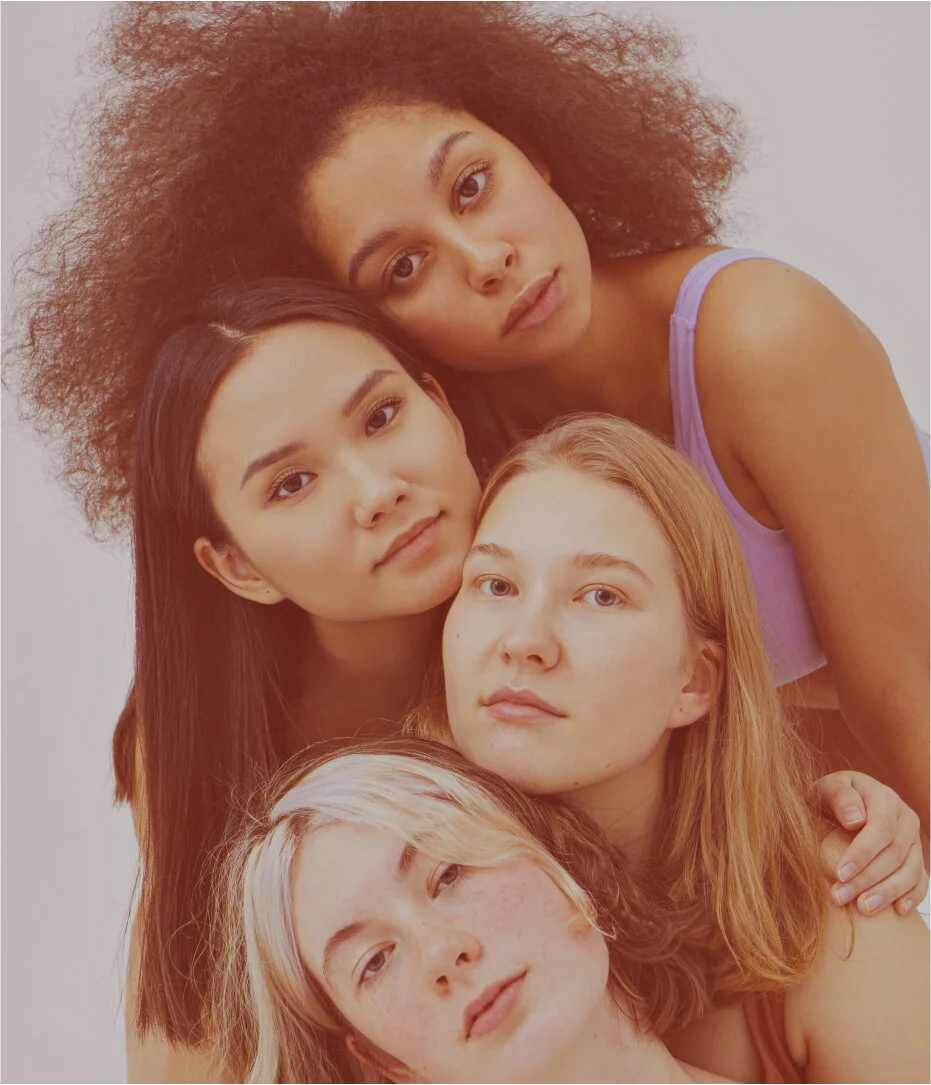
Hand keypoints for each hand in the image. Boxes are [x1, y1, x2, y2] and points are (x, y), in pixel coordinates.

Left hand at [816, 770, 926, 915]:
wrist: (838, 804)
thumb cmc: (828, 797)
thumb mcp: (826, 787)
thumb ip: (839, 797)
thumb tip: (854, 820)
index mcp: (884, 797)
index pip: (881, 829)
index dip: (862, 853)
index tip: (839, 873)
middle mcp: (905, 818)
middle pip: (894, 854)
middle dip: (867, 878)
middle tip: (840, 896)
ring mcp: (913, 840)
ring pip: (910, 870)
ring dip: (887, 892)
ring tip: (862, 908)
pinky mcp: (915, 858)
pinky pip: (921, 879)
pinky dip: (912, 896)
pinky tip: (898, 910)